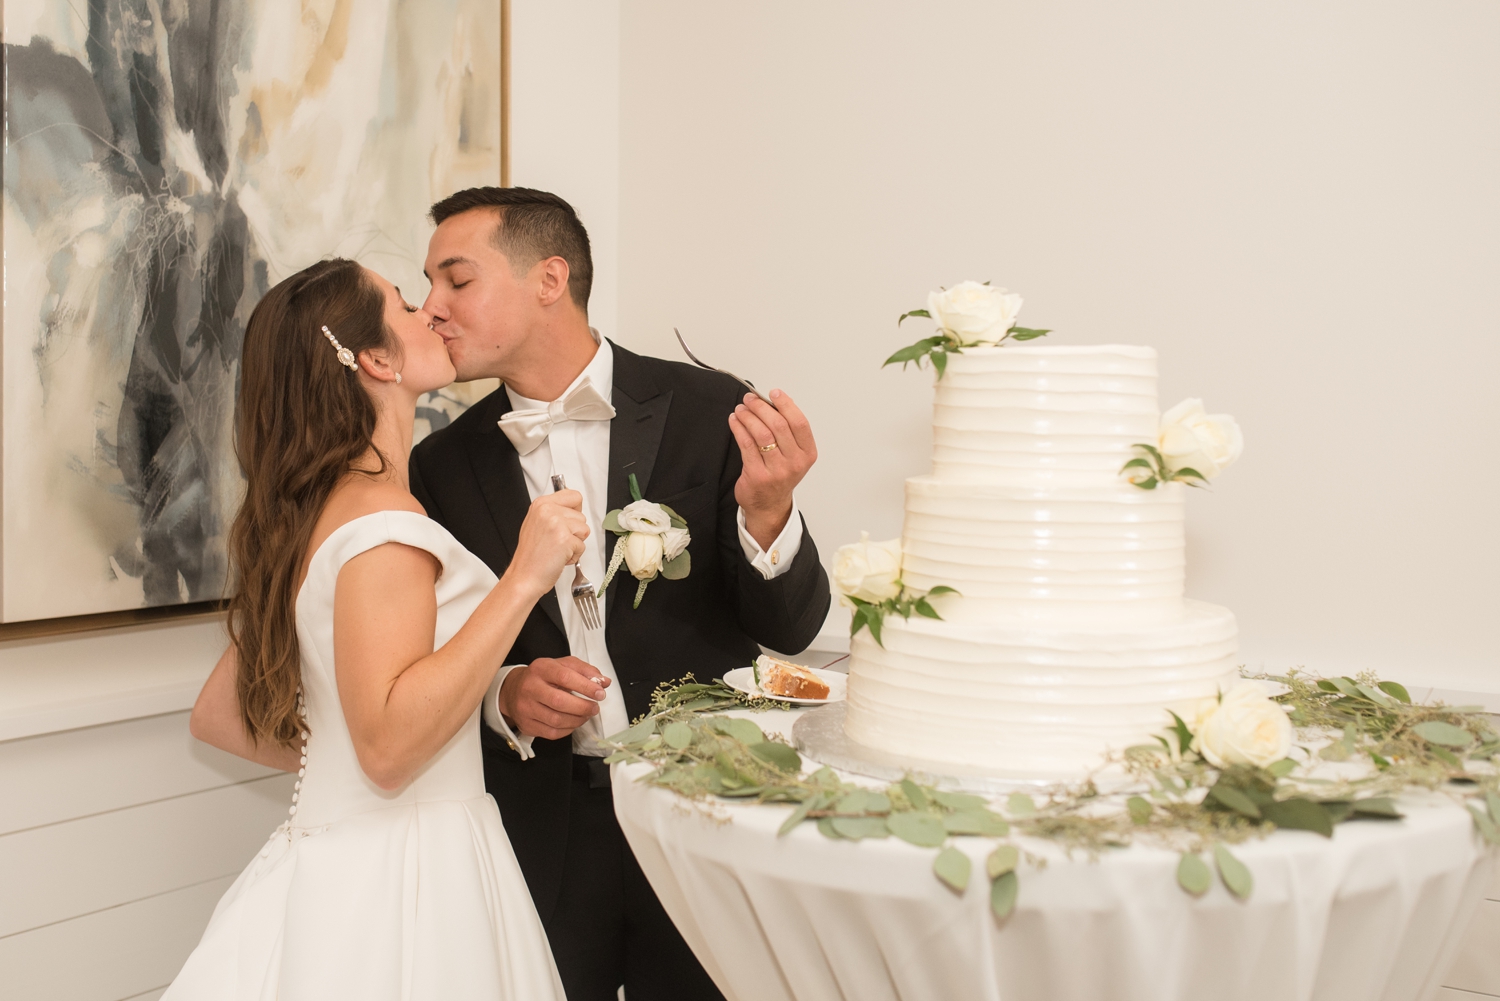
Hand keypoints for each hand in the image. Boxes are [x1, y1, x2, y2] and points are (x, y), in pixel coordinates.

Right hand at [499, 656, 611, 739]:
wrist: (513, 690)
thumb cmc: (544, 677)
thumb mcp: (563, 665)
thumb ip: (585, 671)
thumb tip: (604, 682)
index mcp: (541, 668)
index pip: (565, 677)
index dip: (586, 687)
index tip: (600, 693)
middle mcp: (530, 687)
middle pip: (560, 701)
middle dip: (583, 707)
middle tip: (595, 708)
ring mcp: (526, 708)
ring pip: (556, 720)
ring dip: (578, 720)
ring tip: (586, 715)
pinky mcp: (526, 725)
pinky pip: (552, 733)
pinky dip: (568, 729)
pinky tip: (574, 722)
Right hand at [508, 490, 588, 598]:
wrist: (524, 577)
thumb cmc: (530, 556)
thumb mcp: (536, 524)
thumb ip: (553, 512)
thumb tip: (571, 508)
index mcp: (541, 504)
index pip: (574, 496)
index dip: (575, 511)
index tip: (568, 521)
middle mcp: (548, 511)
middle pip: (581, 515)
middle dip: (574, 531)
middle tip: (556, 541)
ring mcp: (557, 524)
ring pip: (584, 530)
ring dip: (575, 543)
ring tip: (557, 549)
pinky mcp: (565, 539)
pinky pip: (582, 546)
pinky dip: (574, 555)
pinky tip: (559, 557)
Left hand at [728, 389, 816, 548]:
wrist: (769, 505)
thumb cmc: (780, 475)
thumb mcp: (793, 455)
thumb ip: (789, 430)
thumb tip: (775, 401)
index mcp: (807, 454)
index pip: (799, 422)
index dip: (786, 404)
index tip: (773, 393)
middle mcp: (794, 462)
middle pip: (778, 425)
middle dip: (761, 407)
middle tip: (750, 399)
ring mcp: (776, 471)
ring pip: (761, 433)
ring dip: (748, 416)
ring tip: (741, 409)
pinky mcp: (757, 475)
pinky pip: (746, 444)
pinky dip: (738, 428)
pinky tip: (735, 421)